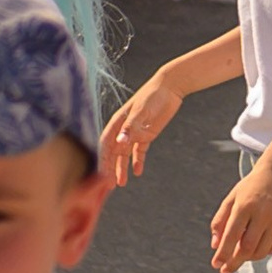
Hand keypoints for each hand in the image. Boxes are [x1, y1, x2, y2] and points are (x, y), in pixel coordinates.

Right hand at [102, 68, 186, 184]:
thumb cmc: (153, 95)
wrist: (170, 87)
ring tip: (121, 183)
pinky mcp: (147, 135)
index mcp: (118, 122)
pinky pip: (140, 151)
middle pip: (114, 152)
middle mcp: (124, 129)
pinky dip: (138, 161)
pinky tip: (138, 172)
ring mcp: (136, 132)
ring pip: (125, 154)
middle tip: (109, 185)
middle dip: (110, 168)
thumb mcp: (142, 111)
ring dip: (122, 168)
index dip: (102, 159)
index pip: (106, 144)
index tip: (101, 174)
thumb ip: (131, 127)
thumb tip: (120, 143)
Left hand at [210, 155, 271, 272]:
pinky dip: (263, 252)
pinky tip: (256, 246)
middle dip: (234, 262)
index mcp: (245, 205)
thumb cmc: (250, 189)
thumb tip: (215, 247)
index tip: (216, 264)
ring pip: (261, 251)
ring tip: (240, 254)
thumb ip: (220, 222)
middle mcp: (263, 213)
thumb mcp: (231, 199)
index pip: (232, 235)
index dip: (223, 253)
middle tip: (224, 271)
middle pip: (247, 247)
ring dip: (248, 257)